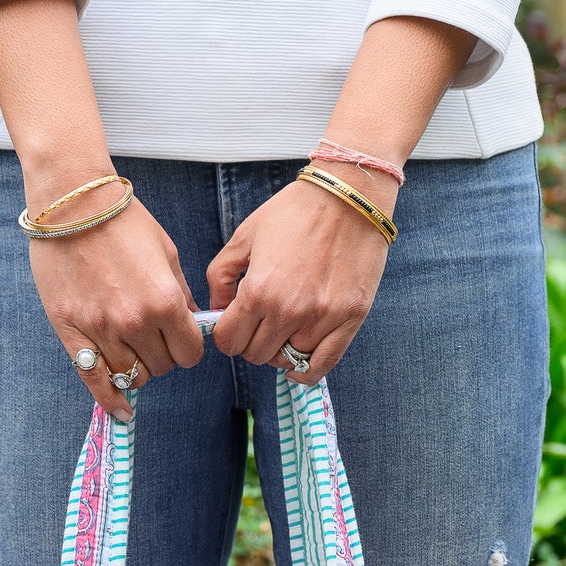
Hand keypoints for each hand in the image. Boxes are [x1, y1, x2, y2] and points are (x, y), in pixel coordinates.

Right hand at [27, 196, 204, 419]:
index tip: (180, 341)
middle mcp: (135, 322)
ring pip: (132, 376)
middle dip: (163, 356)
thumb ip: (180, 294)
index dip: (188, 349)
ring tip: (132, 352)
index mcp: (165, 301)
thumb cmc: (123, 221)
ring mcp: (101, 330)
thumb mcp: (166, 252)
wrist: (72, 202)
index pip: (190, 354)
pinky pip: (94, 379)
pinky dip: (109, 399)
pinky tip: (120, 411)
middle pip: (162, 368)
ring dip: (137, 369)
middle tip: (153, 339)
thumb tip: (192, 325)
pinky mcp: (71, 331)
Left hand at [206, 167, 396, 382]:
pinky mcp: (349, 319)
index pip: (228, 342)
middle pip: (256, 355)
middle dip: (250, 342)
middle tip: (259, 324)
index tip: (233, 325)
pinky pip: (322, 365)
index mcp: (259, 290)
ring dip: (280, 349)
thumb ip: (221, 275)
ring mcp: (321, 318)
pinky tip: (297, 362)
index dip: (226, 336)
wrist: (349, 195)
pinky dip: (306, 370)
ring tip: (284, 328)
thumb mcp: (245, 235)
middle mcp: (288, 310)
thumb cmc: (295, 211)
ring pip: (287, 360)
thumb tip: (217, 308)